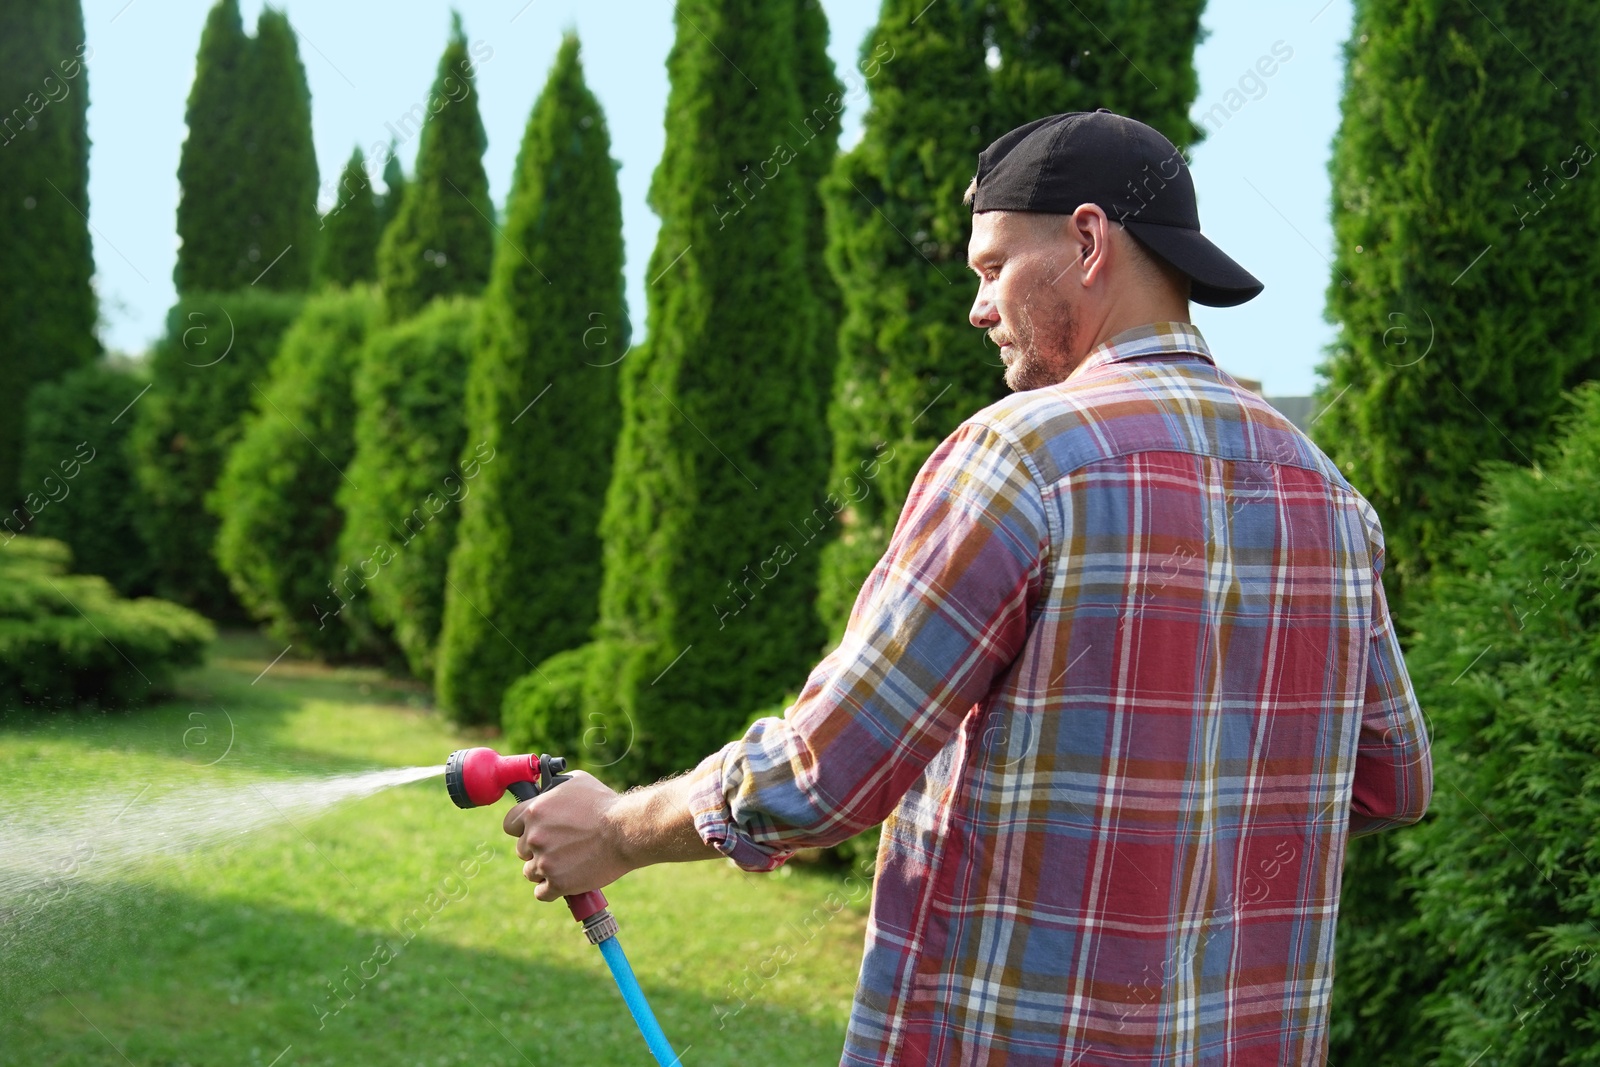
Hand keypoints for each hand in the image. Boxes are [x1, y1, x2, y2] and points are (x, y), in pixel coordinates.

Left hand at [501, 770, 630, 902]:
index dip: (521, 829)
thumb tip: (547, 790)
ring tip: (565, 865)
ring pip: (530, 872)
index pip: (509, 825)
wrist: (626, 831)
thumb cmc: (605, 804)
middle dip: (537, 850)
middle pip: (521, 850)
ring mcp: (544, 861)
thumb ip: (554, 789)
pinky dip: (552, 890)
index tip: (532, 832)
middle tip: (559, 848)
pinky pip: (542, 893)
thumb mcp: (577, 782)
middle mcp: (534, 836)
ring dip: (544, 870)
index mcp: (534, 811)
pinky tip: (563, 882)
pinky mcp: (557, 883)